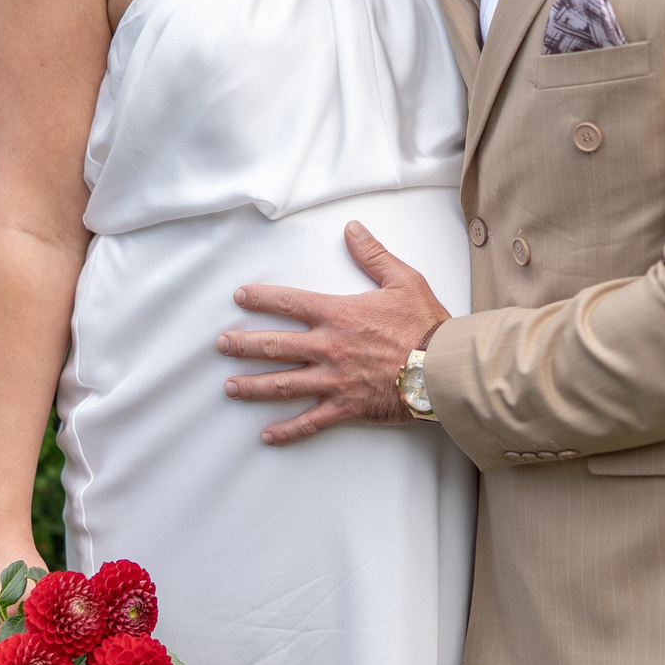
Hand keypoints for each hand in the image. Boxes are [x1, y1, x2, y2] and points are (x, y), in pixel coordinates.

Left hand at [217, 222, 450, 445]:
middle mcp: (329, 347)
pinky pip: (310, 422)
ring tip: (230, 387)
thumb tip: (353, 229)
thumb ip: (373, 255)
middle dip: (243, 345)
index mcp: (339, 315)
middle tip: (221, 346)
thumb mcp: (403, 280)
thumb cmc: (426, 325)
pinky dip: (287, 431)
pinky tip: (267, 435)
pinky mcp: (346, 407)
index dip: (261, 299)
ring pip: (283, 384)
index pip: (290, 303)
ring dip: (253, 386)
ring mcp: (334, 380)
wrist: (444, 368)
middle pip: (274, 346)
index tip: (239, 297)